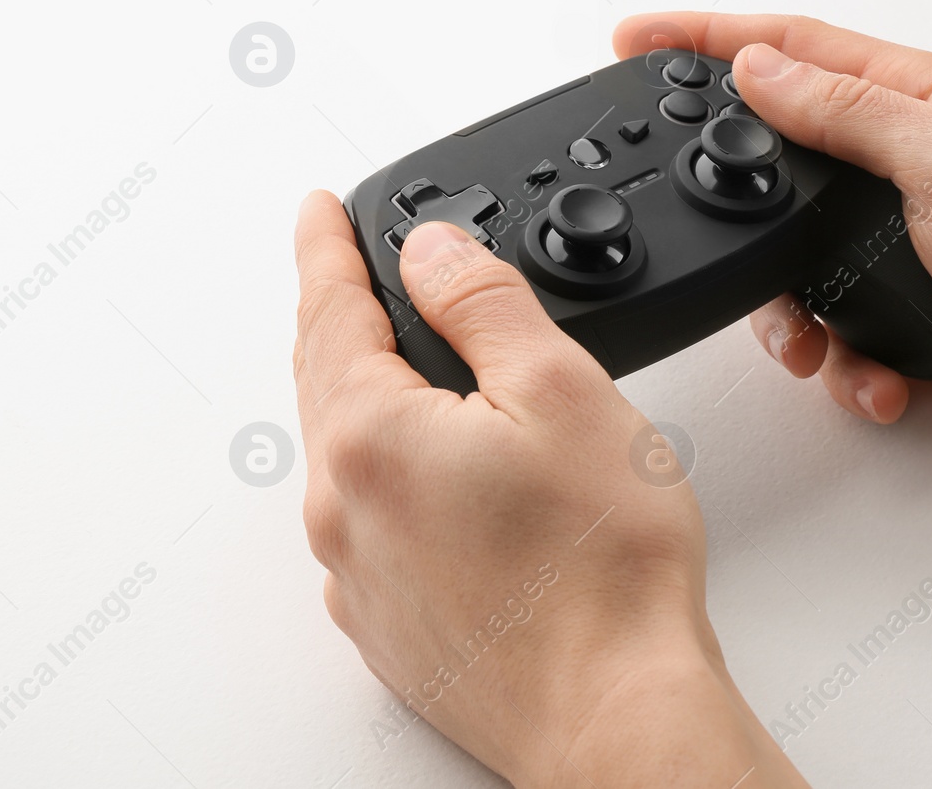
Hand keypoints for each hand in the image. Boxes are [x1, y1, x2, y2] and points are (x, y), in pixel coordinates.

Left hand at [293, 192, 805, 787]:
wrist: (614, 718)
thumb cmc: (600, 576)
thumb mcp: (560, 392)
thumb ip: (485, 303)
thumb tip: (433, 251)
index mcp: (370, 437)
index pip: (331, 309)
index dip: (325, 247)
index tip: (316, 212)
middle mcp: (342, 508)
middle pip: (324, 379)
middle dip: (338, 315)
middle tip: (353, 272)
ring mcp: (357, 573)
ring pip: (342, 451)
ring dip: (361, 393)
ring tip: (398, 360)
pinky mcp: (385, 623)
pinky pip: (363, 520)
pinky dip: (384, 472)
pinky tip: (429, 472)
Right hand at [614, 13, 931, 494]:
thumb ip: (846, 111)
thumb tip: (759, 68)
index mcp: (921, 100)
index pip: (791, 47)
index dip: (706, 39)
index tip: (636, 38)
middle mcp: (906, 162)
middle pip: (777, 158)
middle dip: (731, 199)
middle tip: (687, 215)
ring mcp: (903, 238)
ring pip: (794, 264)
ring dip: (789, 314)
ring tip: (810, 344)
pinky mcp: (909, 309)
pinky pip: (837, 330)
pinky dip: (842, 362)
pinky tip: (872, 375)